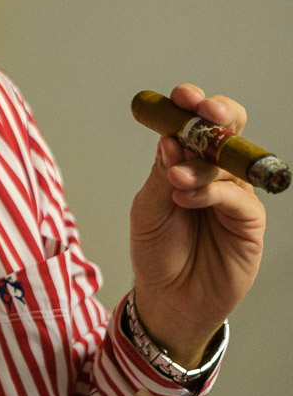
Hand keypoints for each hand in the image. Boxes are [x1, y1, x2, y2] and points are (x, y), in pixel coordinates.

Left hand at [129, 83, 265, 368]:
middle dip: (218, 114)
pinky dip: (212, 193)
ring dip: (202, 164)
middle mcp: (216, 174)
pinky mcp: (249, 223)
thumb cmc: (157, 251)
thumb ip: (161, 173)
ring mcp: (235, 196)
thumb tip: (171, 140)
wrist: (167, 299)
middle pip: (230, 130)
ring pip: (230, 163)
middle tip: (201, 111)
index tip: (182, 96)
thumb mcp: (148, 208)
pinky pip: (238, 198)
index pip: (197, 124)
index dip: (192, 106)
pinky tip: (187, 198)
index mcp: (189, 161)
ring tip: (176, 179)